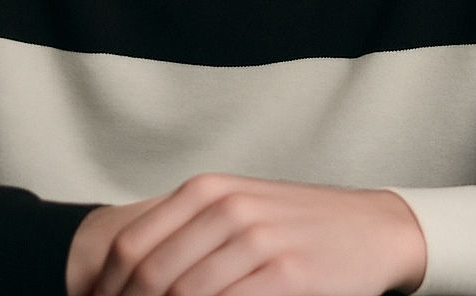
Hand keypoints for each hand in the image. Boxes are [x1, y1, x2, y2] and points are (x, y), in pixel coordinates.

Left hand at [65, 173, 425, 295]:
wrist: (371, 229)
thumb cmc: (297, 226)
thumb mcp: (237, 210)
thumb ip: (186, 233)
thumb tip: (128, 278)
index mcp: (207, 190)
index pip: (131, 244)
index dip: (105, 288)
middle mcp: (227, 207)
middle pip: (149, 275)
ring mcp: (258, 240)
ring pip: (183, 295)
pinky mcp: (287, 275)